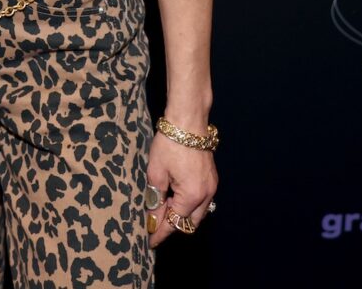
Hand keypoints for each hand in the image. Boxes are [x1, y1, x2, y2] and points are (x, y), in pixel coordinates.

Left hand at [146, 132, 218, 248]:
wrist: (188, 120)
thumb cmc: (170, 143)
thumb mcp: (156, 172)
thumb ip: (155, 198)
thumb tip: (152, 217)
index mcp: (192, 196)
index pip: (174, 223)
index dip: (160, 233)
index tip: (149, 241)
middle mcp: (206, 195)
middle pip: (190, 223)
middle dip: (172, 226)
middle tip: (154, 227)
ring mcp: (212, 186)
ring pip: (197, 213)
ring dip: (181, 215)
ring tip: (162, 212)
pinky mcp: (211, 178)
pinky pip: (201, 201)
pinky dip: (188, 204)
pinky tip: (174, 198)